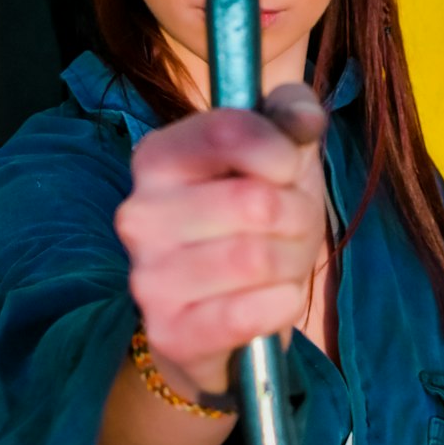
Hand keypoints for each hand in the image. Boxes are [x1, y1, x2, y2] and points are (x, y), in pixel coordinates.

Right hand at [113, 83, 326, 400]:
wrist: (226, 317)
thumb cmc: (253, 222)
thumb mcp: (279, 155)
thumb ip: (293, 113)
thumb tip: (304, 119)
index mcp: (157, 157)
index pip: (227, 130)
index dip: (280, 149)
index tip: (289, 167)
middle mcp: (139, 213)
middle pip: (254, 202)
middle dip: (297, 216)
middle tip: (292, 227)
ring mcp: (148, 276)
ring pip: (255, 259)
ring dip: (292, 262)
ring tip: (282, 264)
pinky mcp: (169, 331)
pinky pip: (247, 314)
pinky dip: (281, 304)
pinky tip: (275, 299)